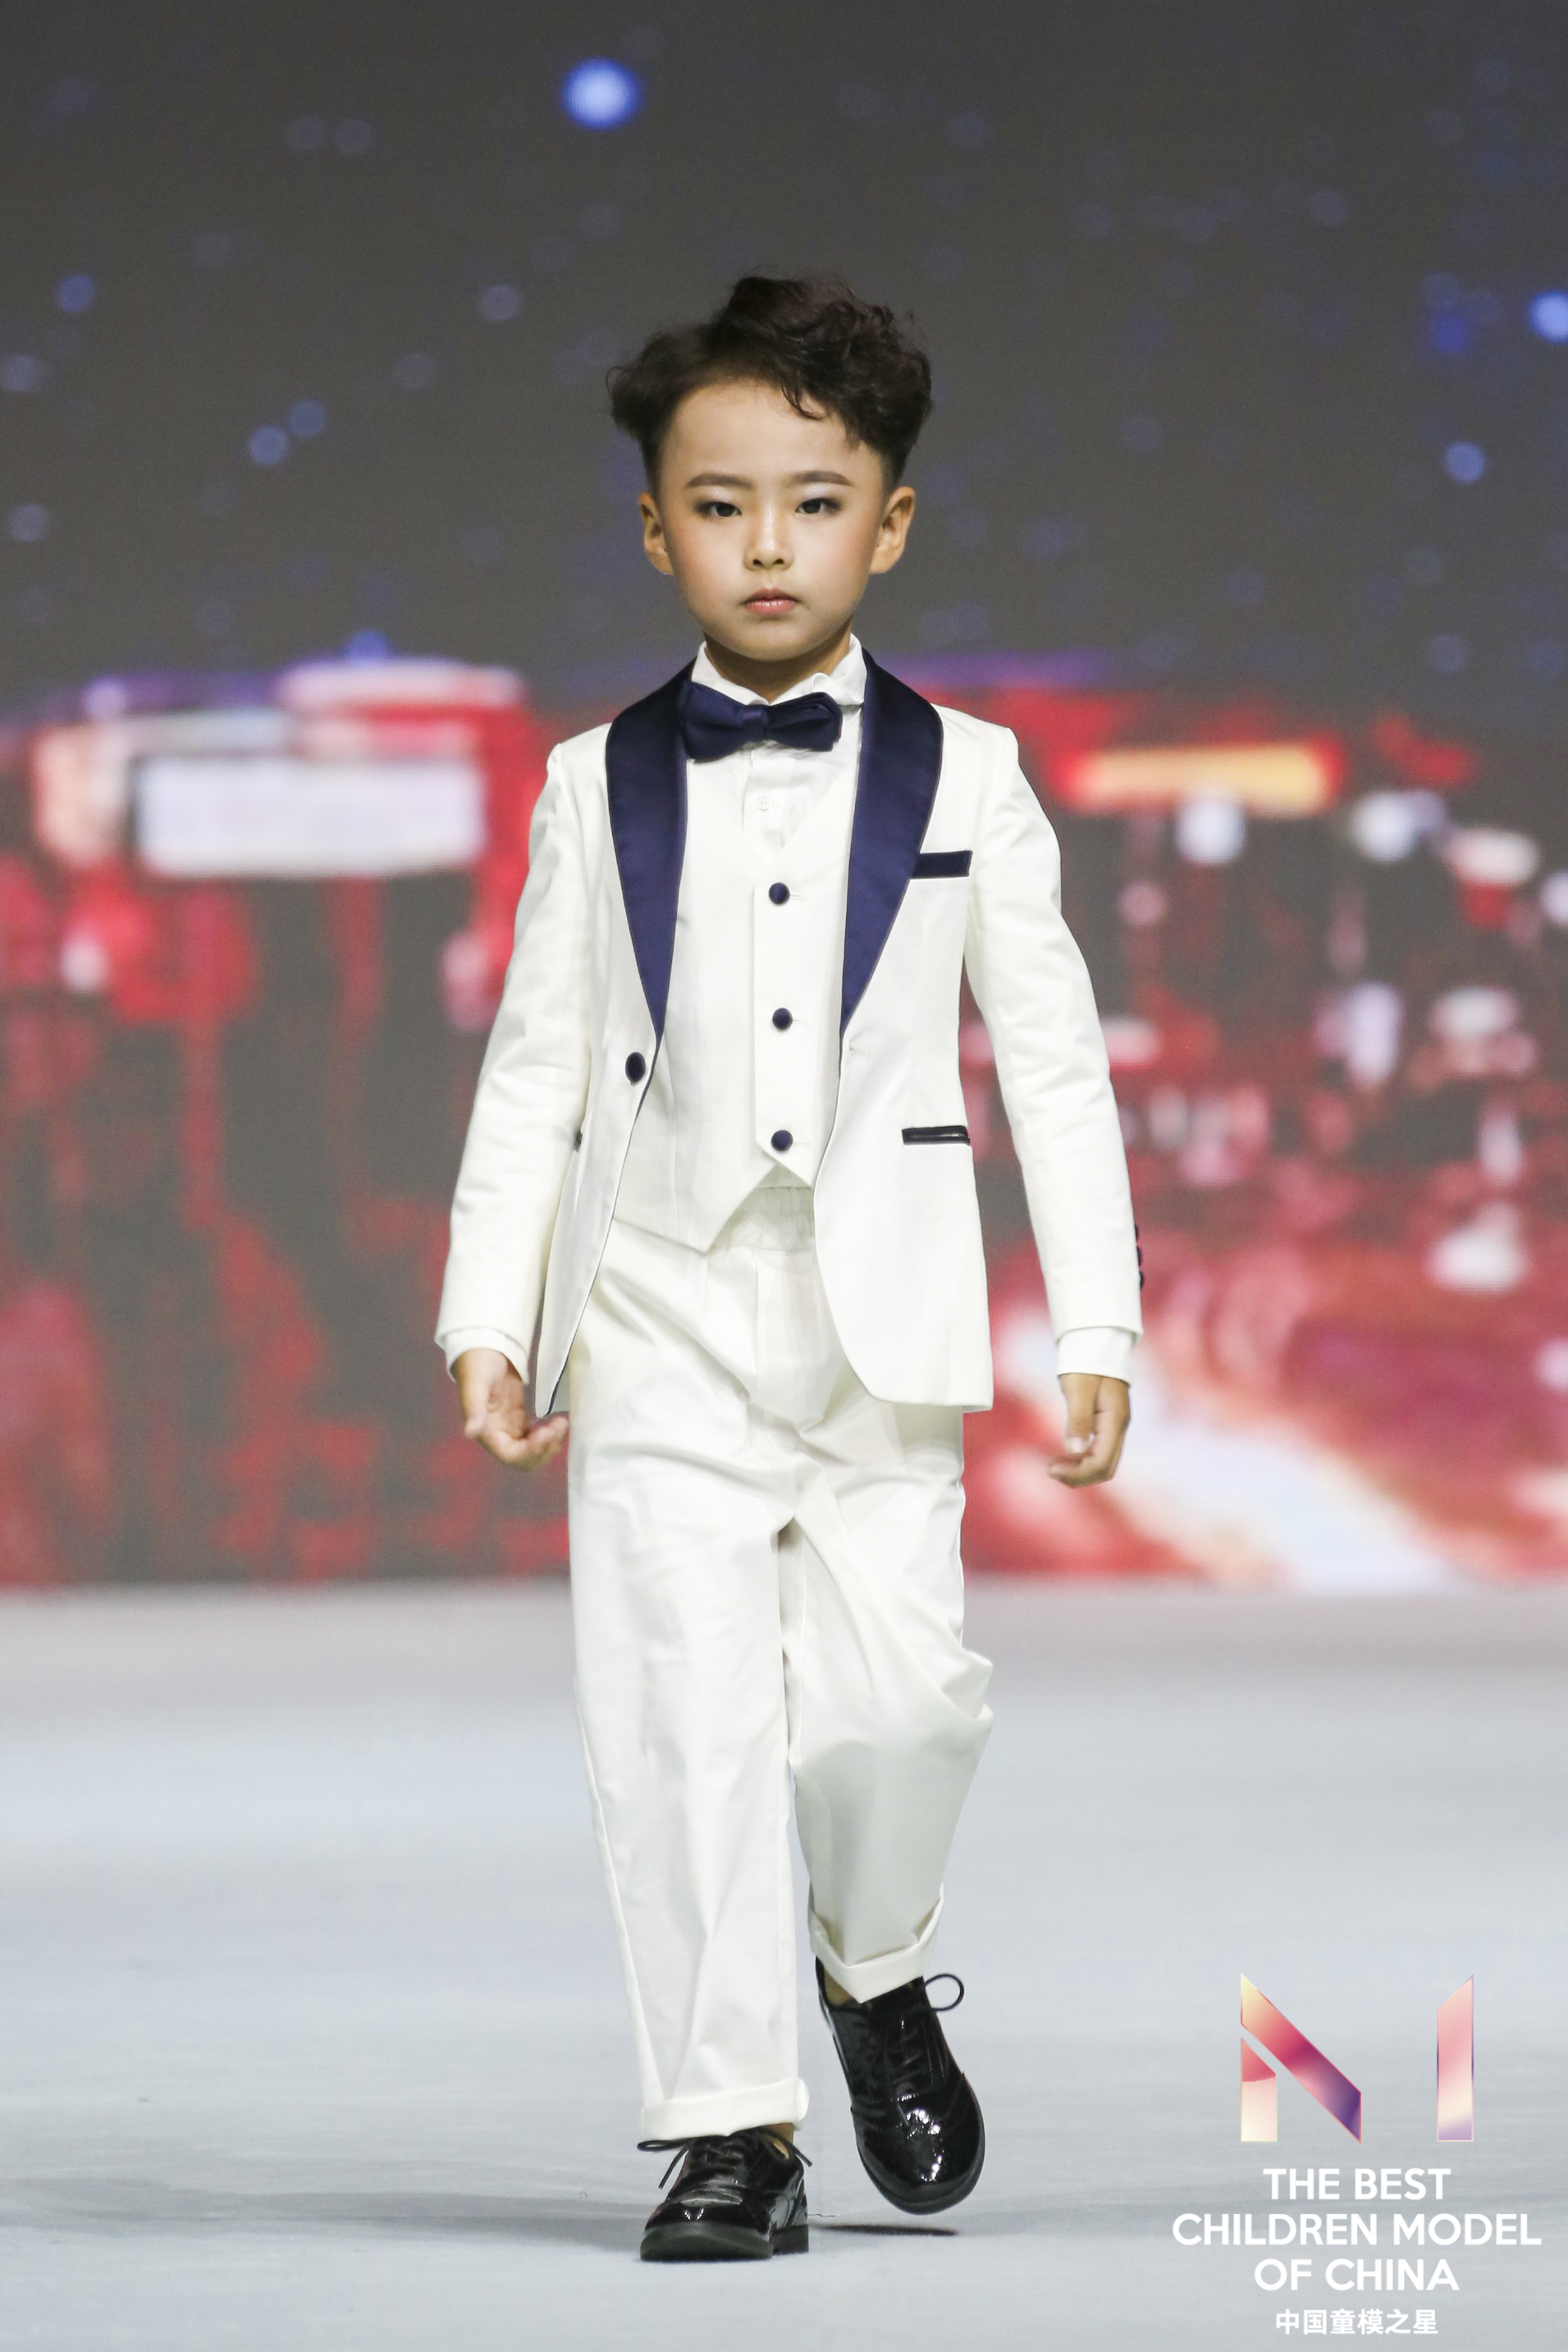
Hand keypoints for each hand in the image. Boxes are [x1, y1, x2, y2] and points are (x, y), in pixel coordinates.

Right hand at [453, 1346, 567, 1471]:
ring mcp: (509, 1427)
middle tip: (559, 1425)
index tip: (546, 1432)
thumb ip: (473, 1407)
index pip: (511, 1455)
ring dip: (550, 1444)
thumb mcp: (475, 1382)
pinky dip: (549, 1434)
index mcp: (486, 1432)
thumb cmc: (476, 1362)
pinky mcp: (518, 1418)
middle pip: (524, 1459)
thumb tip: (470, 1433)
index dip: (531, 1451)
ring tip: (562, 1423)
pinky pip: (536, 1437)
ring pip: (532, 1451)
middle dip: (544, 1449)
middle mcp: (497, 1435)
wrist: (482, 1346)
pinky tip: (558, 1422)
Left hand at [1049, 1372, 1129, 1485]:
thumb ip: (1079, 1420)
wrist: (1097, 1346)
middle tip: (1051, 1470)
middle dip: (1079, 1476)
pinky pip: (1099, 1452)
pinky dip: (1082, 1460)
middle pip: (1105, 1469)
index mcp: (1115, 1422)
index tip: (1051, 1469)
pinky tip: (1066, 1456)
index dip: (1078, 1473)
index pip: (1101, 1463)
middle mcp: (1119, 1429)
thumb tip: (1076, 1450)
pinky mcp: (1108, 1425)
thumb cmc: (1086, 1364)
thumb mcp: (1079, 1389)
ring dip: (1080, 1470)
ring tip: (1054, 1466)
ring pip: (1103, 1463)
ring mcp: (1115, 1428)